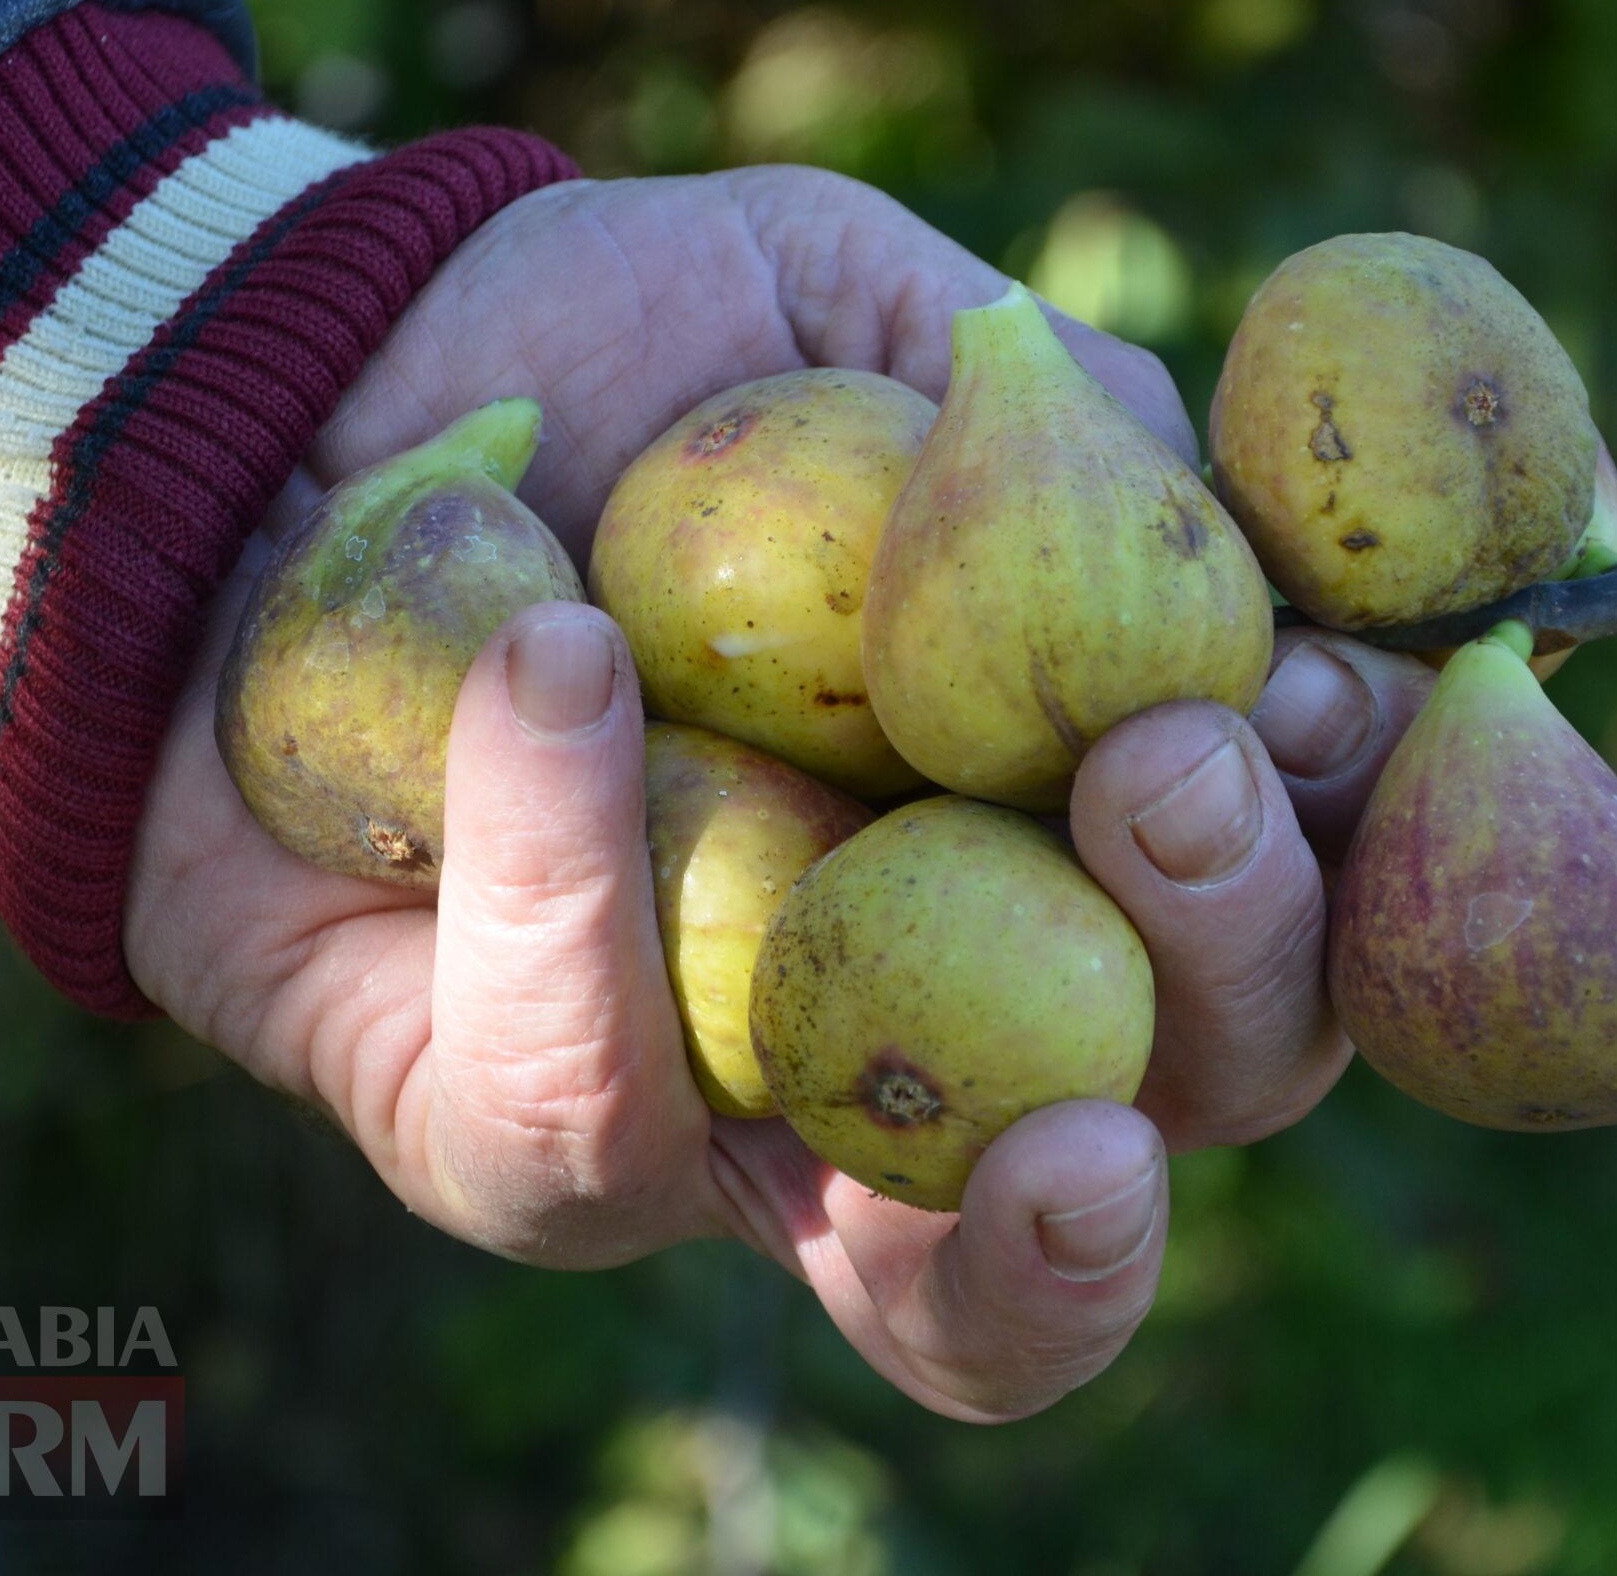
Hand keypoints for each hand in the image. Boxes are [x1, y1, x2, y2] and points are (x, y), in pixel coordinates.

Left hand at [125, 165, 1435, 1420]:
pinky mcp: (518, 1139)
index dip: (1342, 832)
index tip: (1341, 691)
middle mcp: (930, 1007)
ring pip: (944, 1305)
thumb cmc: (590, 365)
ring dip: (1048, 1207)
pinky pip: (584, 1109)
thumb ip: (1055, 419)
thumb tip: (1265, 580)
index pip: (1269, 902)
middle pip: (1176, 1114)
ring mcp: (735, 1116)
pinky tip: (564, 662)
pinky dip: (578, 888)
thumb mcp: (838, 312)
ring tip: (1071, 1077)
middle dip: (1232, 983)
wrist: (274, 408)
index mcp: (1044, 819)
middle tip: (1174, 785)